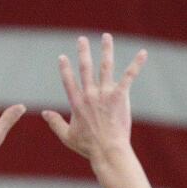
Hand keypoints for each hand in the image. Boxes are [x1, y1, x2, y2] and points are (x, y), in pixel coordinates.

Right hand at [42, 33, 146, 163]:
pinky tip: (142, 53)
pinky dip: (136, 64)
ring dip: (106, 50)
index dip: (65, 69)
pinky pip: (129, 76)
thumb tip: (44, 113)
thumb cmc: (88, 147)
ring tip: (106, 37)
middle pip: (85, 68)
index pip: (68, 82)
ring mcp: (105, 94)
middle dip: (83, 52)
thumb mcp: (67, 136)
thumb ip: (55, 123)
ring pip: (105, 66)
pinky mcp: (119, 96)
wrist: (107, 150)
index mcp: (77, 104)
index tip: (62, 57)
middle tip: (82, 39)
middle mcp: (90, 95)